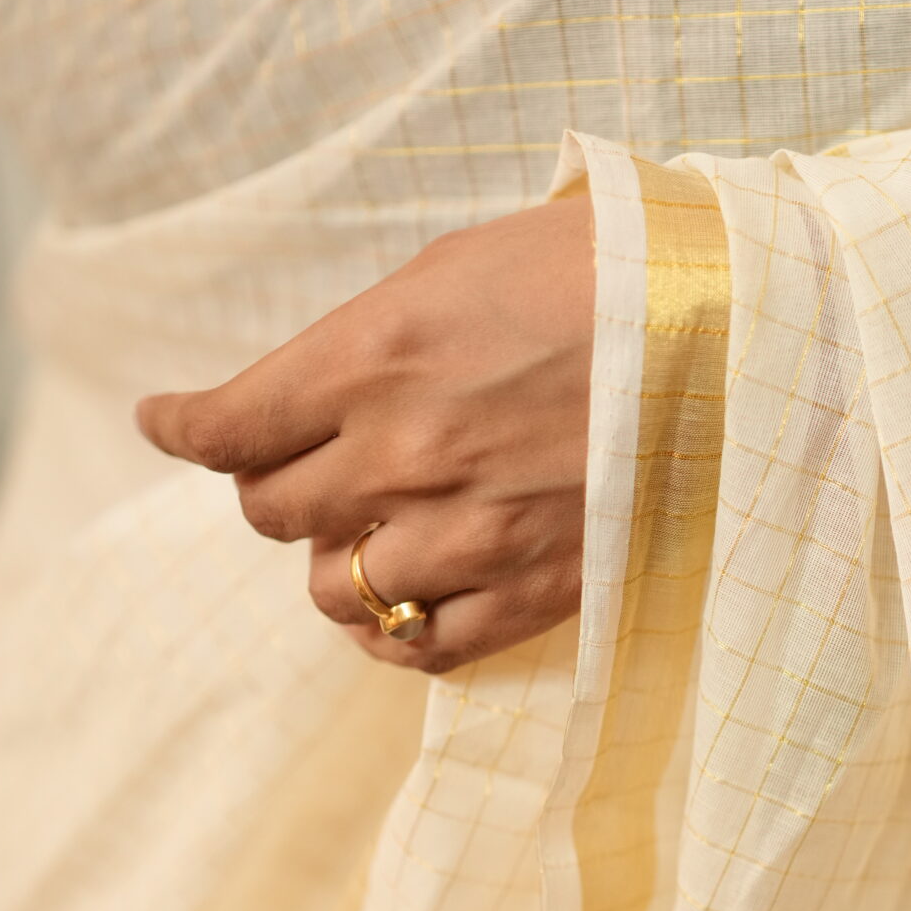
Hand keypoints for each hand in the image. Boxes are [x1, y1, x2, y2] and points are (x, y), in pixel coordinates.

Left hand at [136, 195, 594, 673]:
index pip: (229, 425)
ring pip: (336, 590)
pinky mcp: (534, 588)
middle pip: (271, 511)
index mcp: (374, 356)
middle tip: (300, 467)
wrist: (742, 325)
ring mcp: (470, 531)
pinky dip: (400, 631)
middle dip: (272, 488)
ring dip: (340, 562)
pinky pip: (425, 646)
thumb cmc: (606, 269)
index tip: (169, 422)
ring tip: (373, 534)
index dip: (183, 428)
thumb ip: (369, 334)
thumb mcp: (462, 264)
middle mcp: (404, 452)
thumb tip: (308, 379)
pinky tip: (409, 604)